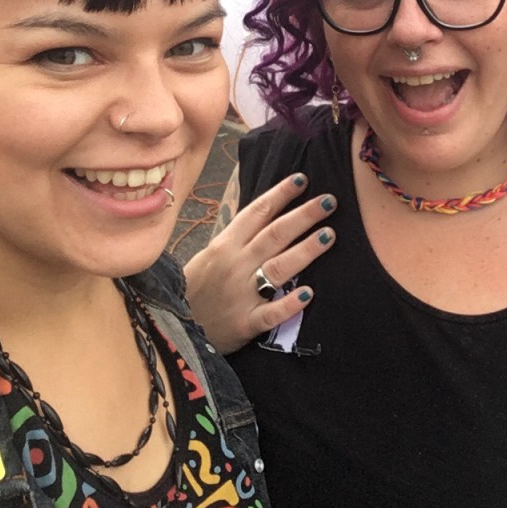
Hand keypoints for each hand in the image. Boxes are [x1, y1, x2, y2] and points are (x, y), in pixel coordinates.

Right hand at [184, 169, 335, 353]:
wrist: (176, 327)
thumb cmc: (198, 287)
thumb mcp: (211, 254)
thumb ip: (239, 236)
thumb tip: (271, 212)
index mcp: (225, 244)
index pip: (257, 213)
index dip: (280, 194)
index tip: (302, 179)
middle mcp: (235, 264)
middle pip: (274, 235)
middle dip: (304, 216)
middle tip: (330, 201)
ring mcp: (241, 294)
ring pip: (278, 268)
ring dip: (305, 250)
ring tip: (329, 235)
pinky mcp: (245, 323)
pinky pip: (270, 314)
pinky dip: (289, 304)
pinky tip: (308, 294)